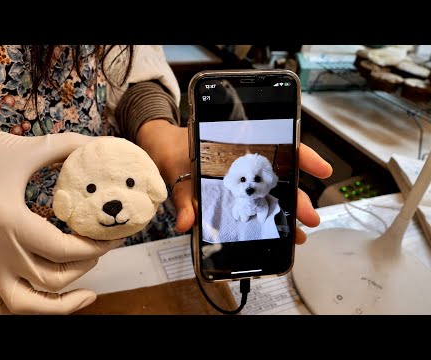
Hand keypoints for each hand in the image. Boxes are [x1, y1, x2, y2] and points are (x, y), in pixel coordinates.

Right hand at [0, 119, 122, 313]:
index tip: (113, 237)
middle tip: (101, 250)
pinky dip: (17, 308)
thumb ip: (68, 146)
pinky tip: (39, 297)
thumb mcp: (26, 148)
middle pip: (51, 280)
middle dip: (85, 267)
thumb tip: (101, 145)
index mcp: (10, 221)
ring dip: (58, 304)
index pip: (64, 250)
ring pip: (22, 305)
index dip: (97, 247)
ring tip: (86, 294)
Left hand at [136, 120, 332, 243]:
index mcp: (238, 148)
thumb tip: (186, 224)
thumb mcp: (177, 170)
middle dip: (298, 199)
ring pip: (271, 193)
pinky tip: (275, 230)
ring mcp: (240, 177)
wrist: (161, 148)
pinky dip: (266, 215)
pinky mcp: (232, 190)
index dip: (304, 158)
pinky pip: (254, 202)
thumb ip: (183, 197)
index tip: (323, 170)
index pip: (280, 147)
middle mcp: (245, 162)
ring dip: (286, 213)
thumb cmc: (174, 151)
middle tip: (309, 219)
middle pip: (280, 178)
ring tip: (296, 234)